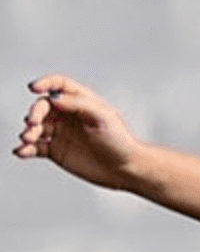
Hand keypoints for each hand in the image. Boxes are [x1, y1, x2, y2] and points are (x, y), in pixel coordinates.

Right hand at [14, 75, 147, 189]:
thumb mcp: (104, 117)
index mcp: (81, 102)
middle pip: (42, 107)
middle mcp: (68, 115)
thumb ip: (79, 104)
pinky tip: (22, 151)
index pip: (59, 85)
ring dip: (28, 131)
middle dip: (34, 113)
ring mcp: (60, 133)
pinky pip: (34, 147)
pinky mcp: (55, 150)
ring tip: (28, 138)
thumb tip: (54, 97)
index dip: (45, 83)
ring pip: (35, 127)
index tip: (34, 88)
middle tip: (32, 124)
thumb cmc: (120, 141)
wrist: (126, 169)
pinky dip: (25, 148)